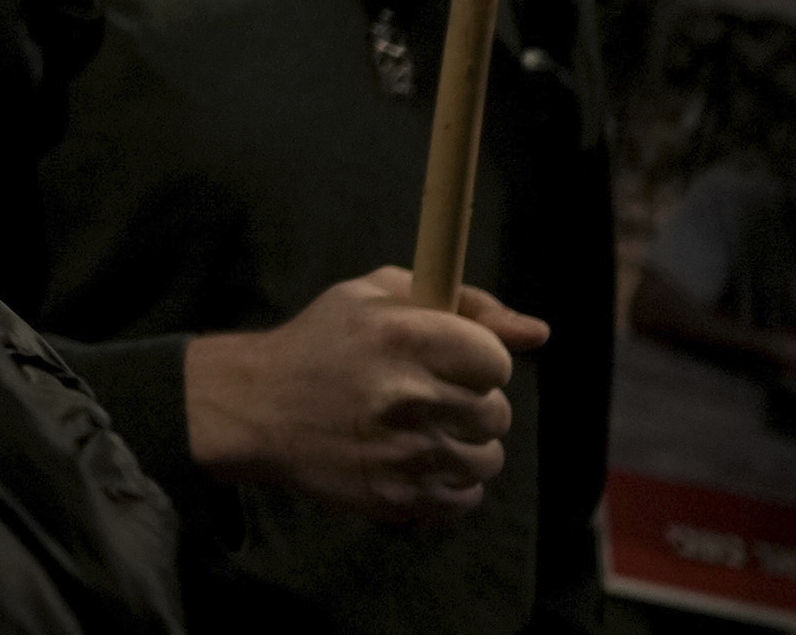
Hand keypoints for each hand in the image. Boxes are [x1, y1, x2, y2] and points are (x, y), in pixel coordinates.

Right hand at [184, 267, 545, 529]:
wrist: (257, 407)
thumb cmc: (324, 342)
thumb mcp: (375, 296)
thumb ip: (464, 303)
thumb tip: (538, 332)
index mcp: (406, 335)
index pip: (496, 361)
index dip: (478, 360)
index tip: (450, 361)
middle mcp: (409, 395)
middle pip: (496, 413)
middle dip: (469, 403)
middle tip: (428, 396)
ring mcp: (406, 452)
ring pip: (487, 459)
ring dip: (462, 445)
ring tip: (422, 430)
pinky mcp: (399, 496)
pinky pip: (466, 498)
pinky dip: (449, 483)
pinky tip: (416, 460)